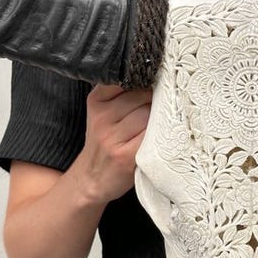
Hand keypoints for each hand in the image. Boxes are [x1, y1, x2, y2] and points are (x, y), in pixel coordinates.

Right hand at [74, 84, 151, 204]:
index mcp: (97, 100)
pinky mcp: (125, 156)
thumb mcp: (103, 114)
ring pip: (148, 115)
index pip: (127, 79)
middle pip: (142, 96)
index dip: (147, 81)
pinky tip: (162, 139)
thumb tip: (157, 79)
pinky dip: (161, 136)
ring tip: (163, 125)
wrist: (92, 178)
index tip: (158, 84)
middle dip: (158, 100)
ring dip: (161, 119)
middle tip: (166, 108)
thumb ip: (122, 95)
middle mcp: (102, 117)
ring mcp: (112, 138)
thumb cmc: (105, 143)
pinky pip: (151, 138)